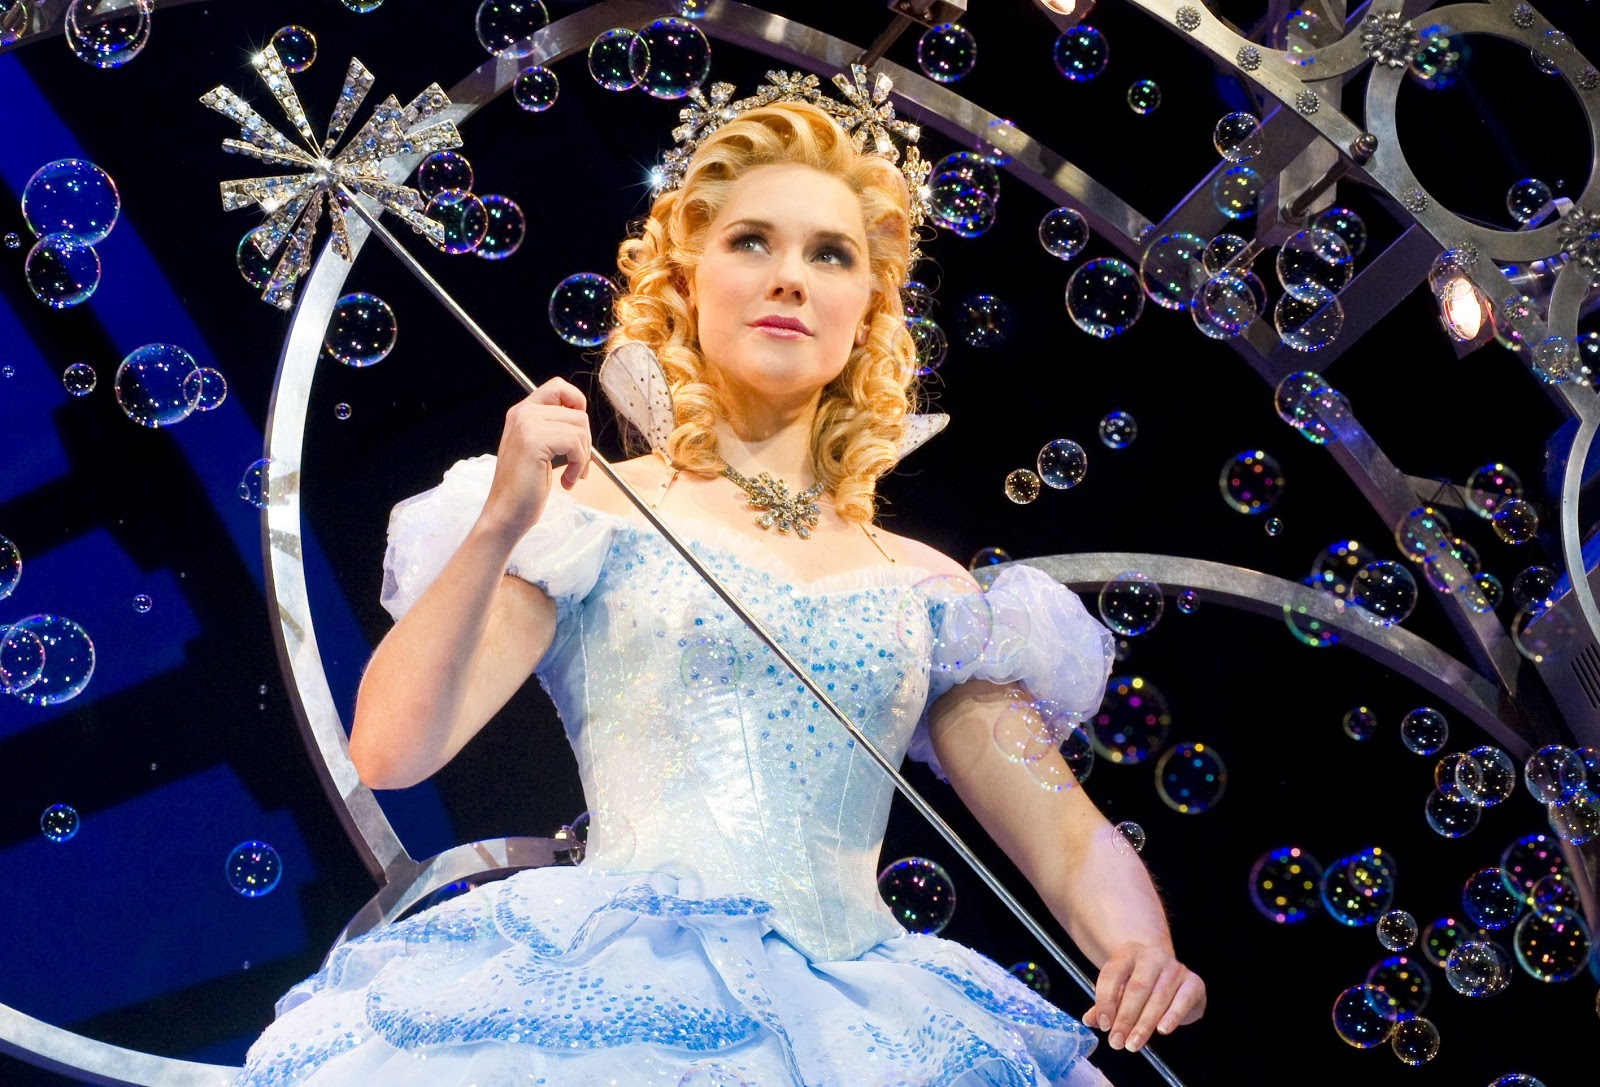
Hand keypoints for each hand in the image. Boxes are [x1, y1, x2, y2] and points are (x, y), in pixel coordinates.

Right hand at [478, 377, 591, 543]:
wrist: (505, 514)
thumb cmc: (525, 488)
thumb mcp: (540, 450)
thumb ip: (554, 428)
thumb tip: (582, 416)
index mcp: (522, 413)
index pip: (558, 387)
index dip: (577, 404)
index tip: (578, 434)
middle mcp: (522, 413)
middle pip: (578, 412)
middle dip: (586, 442)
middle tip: (576, 466)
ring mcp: (527, 425)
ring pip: (580, 427)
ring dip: (583, 457)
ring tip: (570, 475)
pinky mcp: (534, 441)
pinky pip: (576, 444)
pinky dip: (578, 466)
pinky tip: (566, 482)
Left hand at [1081, 941, 1204, 1053]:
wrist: (1171, 975)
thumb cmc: (1141, 984)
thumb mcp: (1120, 990)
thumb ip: (1105, 1005)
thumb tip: (1088, 1020)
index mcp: (1128, 953)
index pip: (1112, 975)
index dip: (1105, 1001)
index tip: (1104, 1025)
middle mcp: (1152, 956)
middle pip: (1136, 988)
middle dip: (1125, 1018)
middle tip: (1117, 1042)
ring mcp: (1175, 967)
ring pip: (1158, 997)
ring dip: (1144, 1024)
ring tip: (1133, 1044)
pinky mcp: (1194, 982)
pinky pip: (1182, 1000)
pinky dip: (1172, 1016)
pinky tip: (1162, 1030)